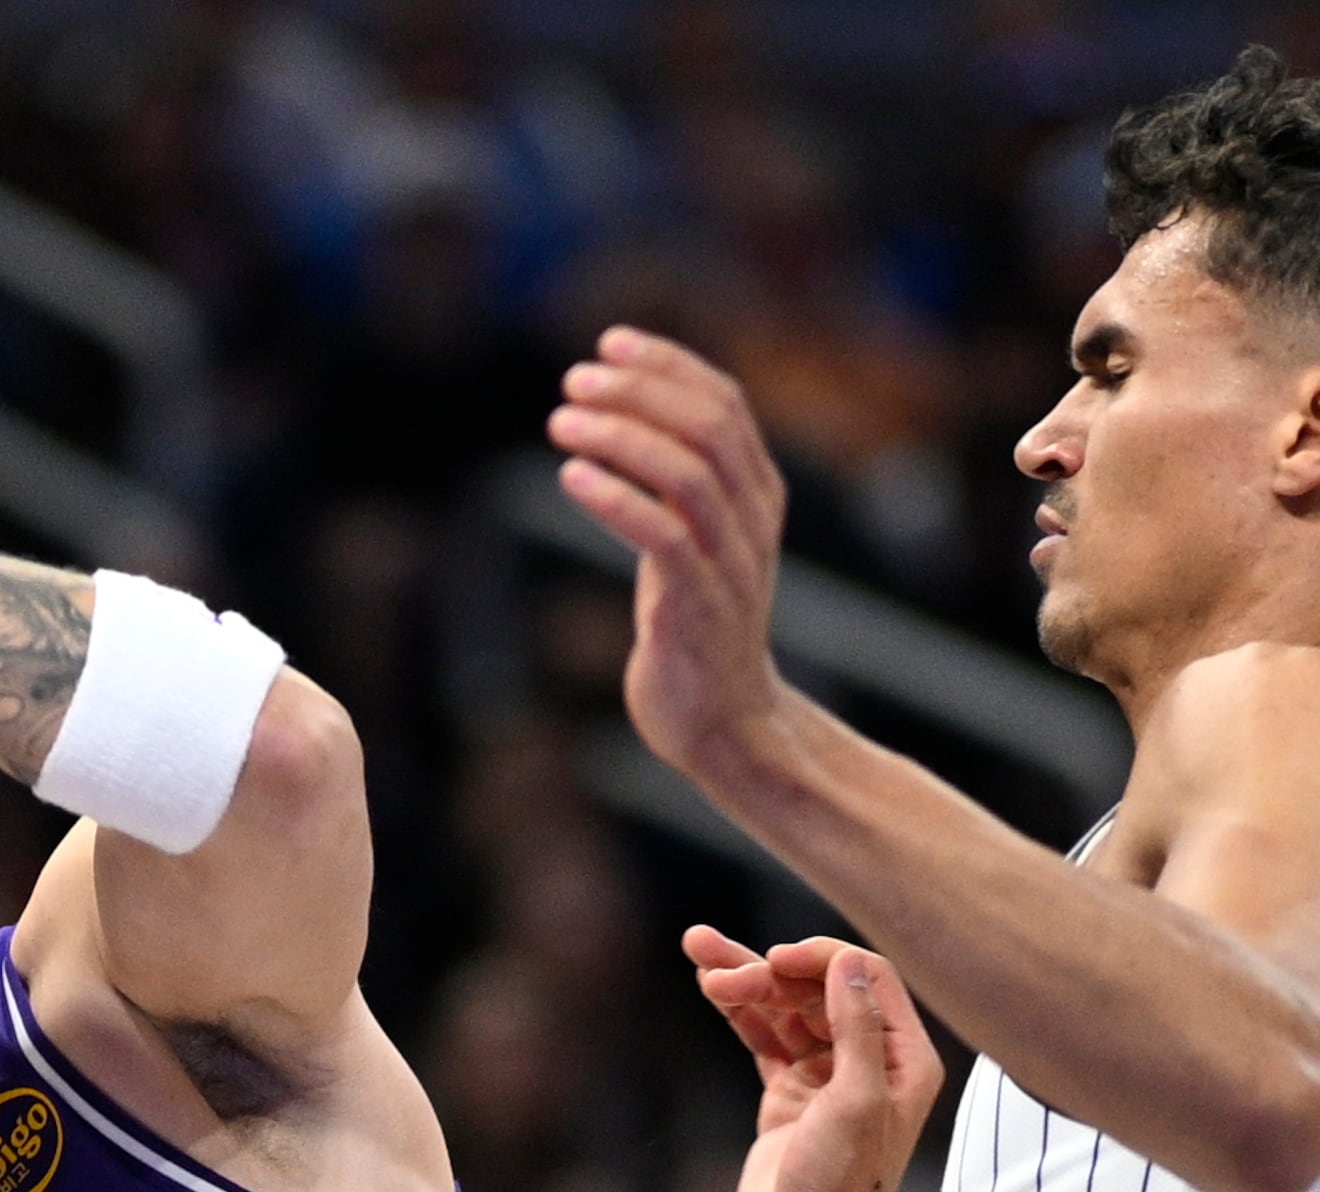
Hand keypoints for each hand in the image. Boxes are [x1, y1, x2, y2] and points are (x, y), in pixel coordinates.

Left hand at [549, 331, 793, 772]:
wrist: (722, 721)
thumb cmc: (693, 625)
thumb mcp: (688, 540)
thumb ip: (671, 482)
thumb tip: (616, 416)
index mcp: (757, 493)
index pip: (725, 402)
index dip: (667, 364)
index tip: (608, 342)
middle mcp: (754, 519)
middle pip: (709, 425)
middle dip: (639, 391)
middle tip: (574, 380)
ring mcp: (733, 563)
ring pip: (688, 473)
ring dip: (620, 437)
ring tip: (561, 421)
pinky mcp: (701, 608)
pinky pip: (663, 537)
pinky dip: (616, 498)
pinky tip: (571, 477)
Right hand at [686, 926, 942, 1191]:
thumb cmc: (842, 1183)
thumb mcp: (856, 1099)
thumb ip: (854, 1027)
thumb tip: (846, 961)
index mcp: (903, 1056)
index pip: (865, 977)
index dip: (818, 959)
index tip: (773, 961)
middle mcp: (869, 1059)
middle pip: (816, 988)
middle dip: (766, 970)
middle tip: (716, 967)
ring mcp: (825, 1075)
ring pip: (784, 1009)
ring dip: (743, 979)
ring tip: (697, 946)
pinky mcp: (789, 1094)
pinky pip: (765, 1037)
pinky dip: (739, 1011)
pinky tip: (711, 984)